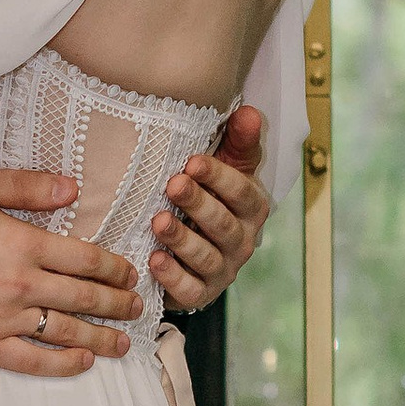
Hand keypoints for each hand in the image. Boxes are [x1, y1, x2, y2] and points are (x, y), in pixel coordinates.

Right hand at [0, 165, 138, 373]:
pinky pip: (32, 361)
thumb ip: (24, 187)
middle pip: (84, 298)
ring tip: (123, 343)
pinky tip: (82, 363)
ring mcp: (2, 320)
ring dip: (101, 337)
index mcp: (23, 244)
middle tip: (139, 309)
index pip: (86, 259)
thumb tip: (70, 188)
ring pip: (66, 332)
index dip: (114, 268)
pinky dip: (62, 364)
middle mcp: (20, 285)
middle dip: (118, 304)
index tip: (130, 274)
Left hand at [151, 103, 270, 311]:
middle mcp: (242, 240)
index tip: (192, 161)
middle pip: (223, 224)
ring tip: (159, 222)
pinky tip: (153, 261)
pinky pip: (190, 289)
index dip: (219, 177)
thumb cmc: (209, 198)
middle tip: (173, 185)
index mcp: (251, 208)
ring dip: (183, 239)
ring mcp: (223, 270)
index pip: (241, 192)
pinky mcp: (201, 293)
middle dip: (198, 204)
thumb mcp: (227, 167)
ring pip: (206, 257)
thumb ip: (238, 142)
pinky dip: (172, 277)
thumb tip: (248, 111)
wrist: (194, 250)